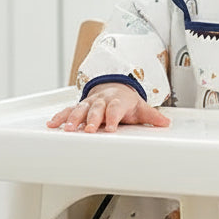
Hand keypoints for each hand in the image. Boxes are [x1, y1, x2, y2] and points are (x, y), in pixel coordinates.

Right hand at [47, 82, 170, 132]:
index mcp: (117, 101)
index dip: (112, 117)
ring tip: (68, 129)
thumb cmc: (127, 102)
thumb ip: (152, 116)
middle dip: (92, 119)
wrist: (115, 88)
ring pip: (80, 109)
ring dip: (74, 119)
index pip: (115, 109)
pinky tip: (52, 124)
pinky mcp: (80, 107)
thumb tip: (166, 123)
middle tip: (89, 130)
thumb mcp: (140, 108)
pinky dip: (60, 117)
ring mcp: (90, 103)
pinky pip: (68, 110)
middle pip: (96, 109)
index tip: (111, 128)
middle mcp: (102, 101)